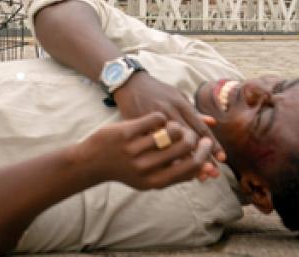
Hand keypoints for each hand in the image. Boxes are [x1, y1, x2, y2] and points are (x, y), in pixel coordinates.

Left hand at [78, 113, 215, 189]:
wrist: (91, 161)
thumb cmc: (125, 169)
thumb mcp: (148, 179)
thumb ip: (173, 174)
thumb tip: (204, 171)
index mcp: (154, 181)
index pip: (190, 167)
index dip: (204, 155)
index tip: (207, 145)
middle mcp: (145, 167)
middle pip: (184, 147)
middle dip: (195, 137)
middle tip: (198, 132)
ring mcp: (134, 150)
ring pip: (172, 130)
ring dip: (179, 126)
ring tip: (178, 126)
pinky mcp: (125, 133)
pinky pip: (155, 119)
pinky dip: (161, 117)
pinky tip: (160, 117)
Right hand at [113, 73, 225, 165]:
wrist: (131, 84)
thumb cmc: (158, 91)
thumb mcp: (177, 96)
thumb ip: (194, 112)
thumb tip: (213, 122)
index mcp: (181, 105)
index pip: (200, 127)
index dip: (212, 144)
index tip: (222, 158)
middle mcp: (170, 112)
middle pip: (190, 138)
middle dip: (203, 156)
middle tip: (214, 173)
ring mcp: (154, 121)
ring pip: (174, 145)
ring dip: (187, 161)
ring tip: (199, 175)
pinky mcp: (142, 126)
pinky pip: (156, 145)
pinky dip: (166, 158)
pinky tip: (173, 170)